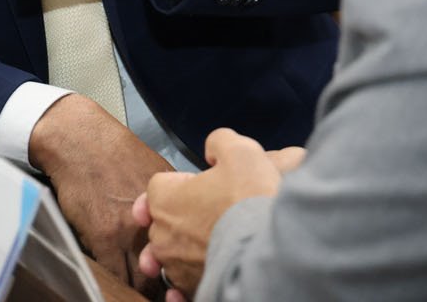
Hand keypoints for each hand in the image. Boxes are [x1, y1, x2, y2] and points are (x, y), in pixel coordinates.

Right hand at [30, 94, 173, 292]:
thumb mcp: (156, 170)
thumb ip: (172, 198)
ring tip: (149, 295)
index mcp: (173, 200)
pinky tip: (123, 290)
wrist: (81, 141)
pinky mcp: (103, 238)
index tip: (189, 272)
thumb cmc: (114, 152)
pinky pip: (117, 275)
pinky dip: (122, 287)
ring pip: (146, 276)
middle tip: (173, 293)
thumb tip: (186, 218)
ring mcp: (129, 229)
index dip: (191, 261)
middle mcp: (155, 216)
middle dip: (173, 280)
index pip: (191, 241)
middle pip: (172, 264)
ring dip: (148, 289)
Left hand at [134, 129, 288, 297]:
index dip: (179, 181)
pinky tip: (194, 274)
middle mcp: (163, 236)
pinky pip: (180, 285)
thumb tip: (213, 149)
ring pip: (169, 254)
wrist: (268, 246)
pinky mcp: (193, 286)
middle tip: (206, 210)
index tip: (195, 184)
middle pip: (161, 221)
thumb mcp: (239, 150)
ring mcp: (176, 265)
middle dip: (179, 215)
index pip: (158, 186)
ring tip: (203, 242)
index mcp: (165, 200)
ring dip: (182, 248)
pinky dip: (184, 281)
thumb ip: (219, 141)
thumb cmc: (250, 200)